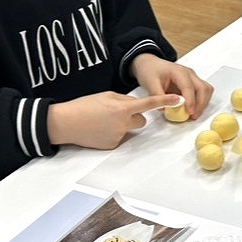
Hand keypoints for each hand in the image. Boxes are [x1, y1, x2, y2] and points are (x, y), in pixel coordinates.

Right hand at [47, 91, 177, 148]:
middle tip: (115, 113)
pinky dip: (113, 133)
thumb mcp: (106, 96)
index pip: (148, 104)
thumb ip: (124, 100)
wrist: (64, 123)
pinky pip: (120, 138)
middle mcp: (123, 123)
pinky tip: (99, 130)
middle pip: (141, 120)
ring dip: (123, 125)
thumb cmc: (83, 106)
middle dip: (133, 116)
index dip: (164, 100)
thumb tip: (136, 105)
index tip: (177, 99)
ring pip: (130, 129)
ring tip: (103, 122)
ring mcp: (118, 136)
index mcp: (122, 108)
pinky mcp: (112, 145)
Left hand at [131, 53, 213, 118]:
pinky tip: (193, 108)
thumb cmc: (151, 70)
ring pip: (206, 90)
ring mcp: (193, 77)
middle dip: (201, 104)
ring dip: (203, 103)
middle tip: (194, 116)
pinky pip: (203, 92)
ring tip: (194, 114)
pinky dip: (201, 101)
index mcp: (178, 72)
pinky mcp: (193, 82)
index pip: (189, 87)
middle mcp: (189, 74)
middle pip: (203, 88)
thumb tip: (164, 108)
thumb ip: (158, 95)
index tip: (189, 112)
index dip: (191, 101)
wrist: (151, 64)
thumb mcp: (149, 82)